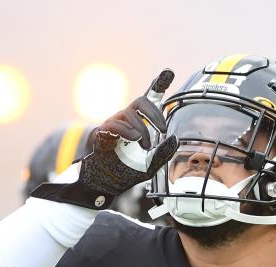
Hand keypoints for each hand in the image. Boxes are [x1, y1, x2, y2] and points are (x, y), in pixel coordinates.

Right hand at [30, 69, 179, 208]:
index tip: (168, 72)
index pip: (148, 100)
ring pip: (130, 114)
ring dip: (143, 130)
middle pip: (141, 102)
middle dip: (155, 113)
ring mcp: (113, 124)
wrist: (104, 185)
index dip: (158, 84)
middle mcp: (125, 120)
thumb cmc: (125, 172)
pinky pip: (115, 125)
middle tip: (163, 129)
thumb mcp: (150, 166)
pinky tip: (134, 138)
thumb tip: (173, 138)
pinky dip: (127, 130)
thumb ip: (163, 153)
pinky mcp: (102, 133)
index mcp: (138, 124)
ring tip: (146, 146)